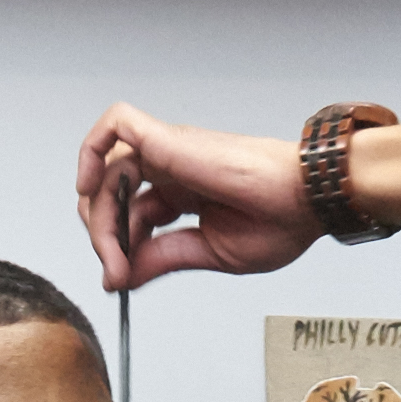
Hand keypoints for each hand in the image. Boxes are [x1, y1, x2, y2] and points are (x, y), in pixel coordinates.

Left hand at [77, 101, 321, 286]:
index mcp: (183, 194)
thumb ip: (161, 259)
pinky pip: (116, 124)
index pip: (131, 214)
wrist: (307, 201)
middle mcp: (171, 169)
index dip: (118, 246)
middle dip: (104, 234)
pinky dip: (93, 149)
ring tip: (114, 246)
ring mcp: (167, 151)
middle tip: (117, 266)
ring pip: (106, 168)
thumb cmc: (280, 221)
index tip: (121, 277)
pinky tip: (93, 187)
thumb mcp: (208, 253)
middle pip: (111, 193)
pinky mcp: (167, 138)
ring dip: (99, 212)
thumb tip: (119, 277)